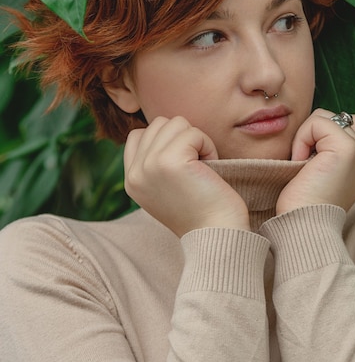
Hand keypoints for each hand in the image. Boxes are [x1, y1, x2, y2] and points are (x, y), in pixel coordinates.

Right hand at [124, 116, 249, 236]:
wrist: (216, 238)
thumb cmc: (201, 211)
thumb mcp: (164, 188)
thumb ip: (155, 162)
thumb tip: (164, 128)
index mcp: (131, 180)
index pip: (138, 134)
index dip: (166, 140)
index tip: (183, 165)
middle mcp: (135, 173)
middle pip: (160, 124)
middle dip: (184, 138)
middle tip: (196, 167)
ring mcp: (150, 165)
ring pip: (176, 123)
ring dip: (197, 140)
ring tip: (202, 168)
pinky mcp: (170, 161)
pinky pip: (193, 132)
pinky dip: (208, 146)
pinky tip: (209, 169)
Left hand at [276, 109, 354, 214]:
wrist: (304, 226)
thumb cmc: (303, 204)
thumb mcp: (320, 173)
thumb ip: (325, 150)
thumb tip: (310, 128)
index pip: (344, 125)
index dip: (318, 135)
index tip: (306, 163)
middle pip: (335, 117)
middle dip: (312, 132)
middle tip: (302, 161)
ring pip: (324, 116)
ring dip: (305, 135)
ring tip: (301, 162)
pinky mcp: (347, 149)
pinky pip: (317, 122)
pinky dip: (302, 138)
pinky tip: (299, 162)